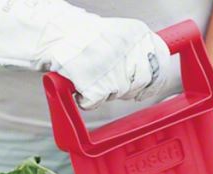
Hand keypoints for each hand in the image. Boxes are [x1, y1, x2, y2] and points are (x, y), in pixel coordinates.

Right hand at [0, 0, 171, 109]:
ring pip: (119, 94)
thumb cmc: (83, 38)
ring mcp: (111, 65)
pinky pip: (95, 102)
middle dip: (129, 89)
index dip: (154, 80)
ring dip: (106, 93)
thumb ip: (136, 51)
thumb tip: (156, 75)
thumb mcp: (118, 34)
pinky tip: (80, 86)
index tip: (144, 88)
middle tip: (111, 83)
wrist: (52, 34)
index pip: (160, 62)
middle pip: (143, 83)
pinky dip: (87, 100)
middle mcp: (128, 47)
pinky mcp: (92, 82)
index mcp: (137, 32)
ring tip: (91, 76)